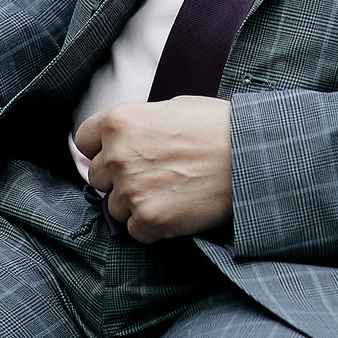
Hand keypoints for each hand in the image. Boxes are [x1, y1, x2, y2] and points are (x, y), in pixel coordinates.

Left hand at [75, 98, 234, 242]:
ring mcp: (131, 191)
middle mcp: (117, 157)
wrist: (252, 155)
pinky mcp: (148, 220)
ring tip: (171, 191)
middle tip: (155, 173)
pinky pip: (134, 230)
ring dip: (136, 203)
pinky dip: (152, 224)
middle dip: (120, 177)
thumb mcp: (173, 108)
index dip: (101, 147)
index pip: (84, 141)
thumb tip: (123, 140)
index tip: (118, 153)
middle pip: (97, 177)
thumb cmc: (218, 127)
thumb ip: (139, 124)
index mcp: (120, 122)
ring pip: (114, 207)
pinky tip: (177, 208)